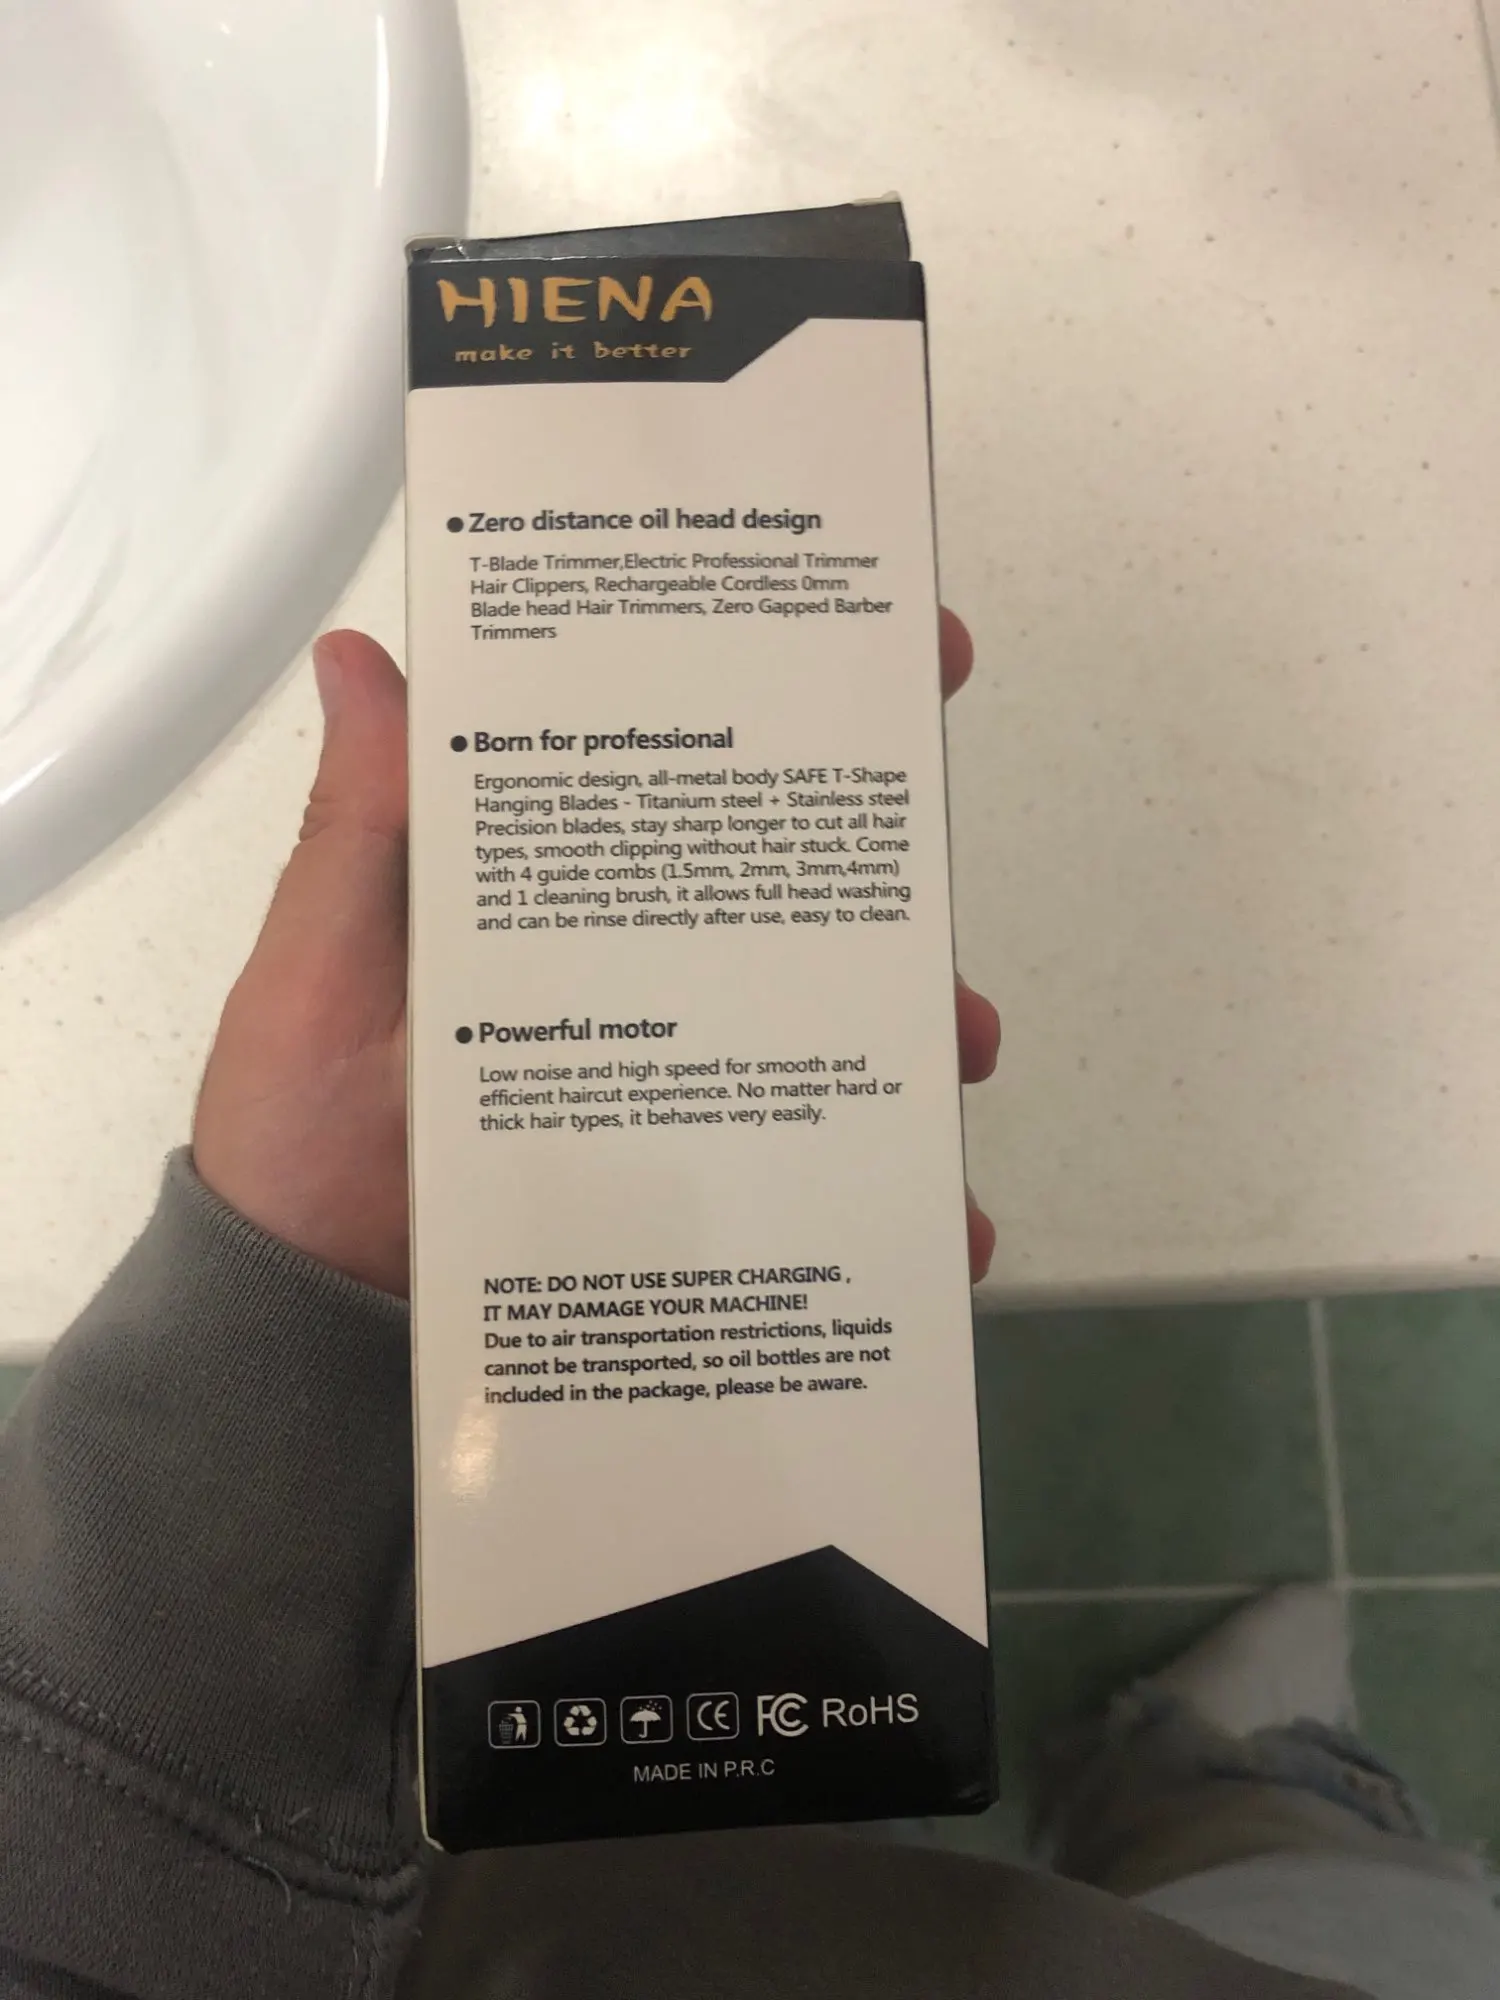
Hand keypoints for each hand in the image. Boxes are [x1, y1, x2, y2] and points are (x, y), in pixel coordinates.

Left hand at [193, 614, 1000, 1295]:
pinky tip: (942, 1223)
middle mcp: (634, 977)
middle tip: (928, 846)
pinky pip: (819, 1186)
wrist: (309, 1320)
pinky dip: (893, 1200)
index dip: (784, 701)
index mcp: (555, 901)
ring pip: (825, 1034)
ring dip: (912, 1028)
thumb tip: (359, 656)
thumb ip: (361, 833)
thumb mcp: (322, 969)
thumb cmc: (300, 1130)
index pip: (683, 774)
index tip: (895, 644)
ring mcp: (678, 1086)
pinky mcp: (700, 1193)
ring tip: (954, 1045)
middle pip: (784, 900)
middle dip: (884, 867)